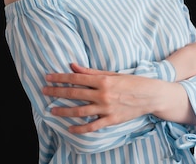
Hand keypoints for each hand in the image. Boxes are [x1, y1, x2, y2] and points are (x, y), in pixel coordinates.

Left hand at [42, 63, 181, 132]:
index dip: (60, 78)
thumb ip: (91, 72)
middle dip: (57, 92)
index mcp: (103, 80)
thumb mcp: (113, 74)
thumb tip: (73, 66)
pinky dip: (79, 129)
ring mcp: (106, 108)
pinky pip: (92, 126)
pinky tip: (70, 128)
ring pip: (80, 111)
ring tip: (52, 110)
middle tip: (44, 91)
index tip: (48, 77)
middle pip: (74, 94)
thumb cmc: (132, 82)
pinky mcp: (111, 120)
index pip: (76, 78)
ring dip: (64, 111)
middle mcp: (103, 94)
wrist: (151, 95)